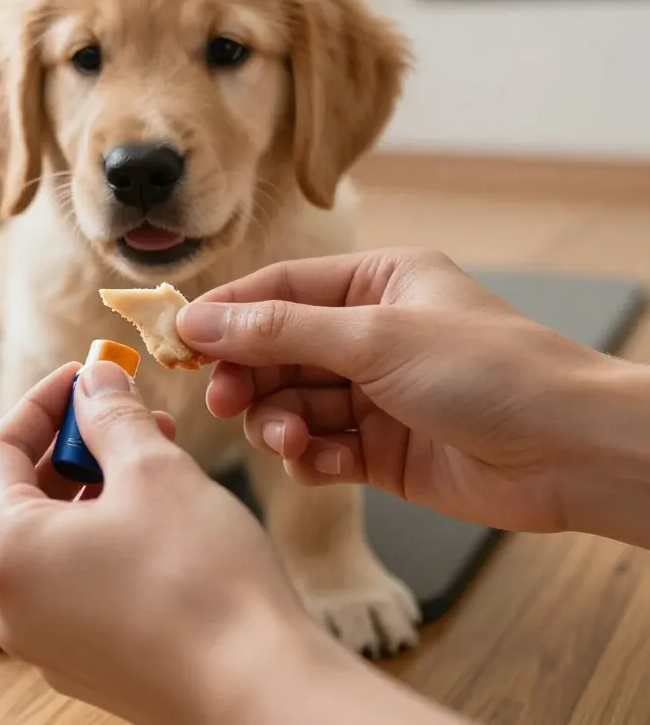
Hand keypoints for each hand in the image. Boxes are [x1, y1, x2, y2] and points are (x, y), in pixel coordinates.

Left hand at [0, 359, 465, 724]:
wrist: (259, 689)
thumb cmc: (202, 581)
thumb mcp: (154, 470)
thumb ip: (111, 414)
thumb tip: (95, 380)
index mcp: (6, 550)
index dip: (44, 401)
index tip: (86, 374)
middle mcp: (12, 602)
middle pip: (24, 494)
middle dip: (77, 443)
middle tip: (126, 410)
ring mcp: (47, 639)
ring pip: (57, 537)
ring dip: (98, 486)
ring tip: (156, 454)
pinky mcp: (88, 661)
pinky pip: (80, 579)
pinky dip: (108, 536)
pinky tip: (161, 515)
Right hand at [176, 247, 649, 540]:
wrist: (569, 453)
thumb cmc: (488, 371)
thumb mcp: (373, 337)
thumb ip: (280, 330)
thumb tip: (200, 319)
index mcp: (376, 284)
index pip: (278, 290)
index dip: (226, 314)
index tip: (178, 339)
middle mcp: (370, 334)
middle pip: (277, 350)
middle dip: (249, 375)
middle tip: (223, 398)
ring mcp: (374, 393)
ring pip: (292, 403)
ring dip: (278, 422)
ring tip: (286, 439)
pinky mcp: (380, 449)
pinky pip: (319, 448)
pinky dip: (309, 457)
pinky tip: (318, 464)